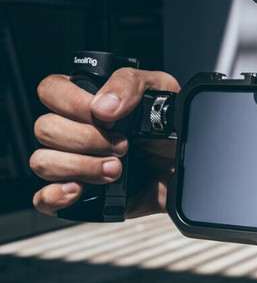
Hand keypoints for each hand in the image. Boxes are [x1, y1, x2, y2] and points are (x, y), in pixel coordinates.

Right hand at [30, 67, 179, 217]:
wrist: (188, 167)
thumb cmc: (171, 128)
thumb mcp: (161, 91)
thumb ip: (130, 84)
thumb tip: (103, 106)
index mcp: (88, 100)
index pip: (51, 90)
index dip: (71, 102)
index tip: (106, 116)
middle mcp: (75, 130)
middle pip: (45, 128)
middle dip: (86, 139)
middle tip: (123, 146)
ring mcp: (73, 163)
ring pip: (43, 161)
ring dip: (80, 166)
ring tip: (117, 170)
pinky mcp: (80, 195)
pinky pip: (44, 198)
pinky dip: (55, 195)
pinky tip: (81, 189)